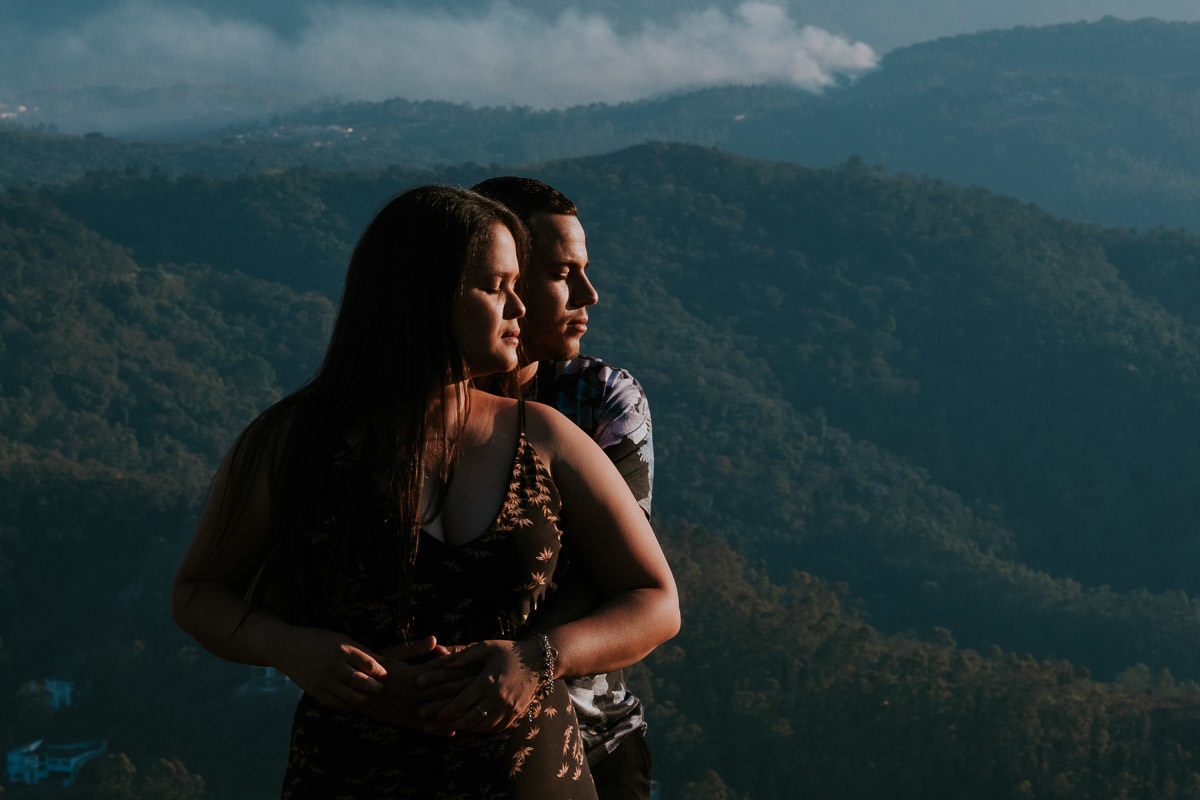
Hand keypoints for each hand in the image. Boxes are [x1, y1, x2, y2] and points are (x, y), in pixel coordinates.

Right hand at [276, 625, 387, 708]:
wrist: (286, 647)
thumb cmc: (317, 640)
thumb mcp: (340, 638)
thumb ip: (362, 650)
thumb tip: (384, 661)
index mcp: (343, 649)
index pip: (370, 665)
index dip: (381, 672)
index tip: (385, 675)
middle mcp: (334, 666)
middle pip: (363, 682)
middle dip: (376, 687)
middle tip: (380, 688)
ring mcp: (324, 680)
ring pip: (352, 696)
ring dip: (364, 697)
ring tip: (367, 694)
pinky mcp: (315, 691)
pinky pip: (336, 703)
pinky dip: (347, 703)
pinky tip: (351, 698)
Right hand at [358, 637, 472, 733]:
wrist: (353, 691)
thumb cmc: (374, 668)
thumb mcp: (392, 654)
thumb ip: (415, 649)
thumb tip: (436, 640)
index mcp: (413, 677)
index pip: (443, 673)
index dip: (461, 670)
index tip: (479, 667)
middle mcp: (413, 696)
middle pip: (445, 692)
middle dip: (465, 689)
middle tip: (486, 687)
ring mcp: (408, 711)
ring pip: (437, 712)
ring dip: (456, 711)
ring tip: (475, 710)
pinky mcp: (402, 721)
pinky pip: (424, 728)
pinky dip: (439, 730)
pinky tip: (453, 732)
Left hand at [423, 639, 542, 732]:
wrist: (538, 661)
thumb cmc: (508, 651)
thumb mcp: (486, 647)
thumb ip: (464, 655)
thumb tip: (443, 663)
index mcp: (489, 681)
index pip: (463, 701)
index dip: (448, 711)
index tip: (437, 715)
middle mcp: (499, 697)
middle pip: (471, 718)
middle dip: (454, 724)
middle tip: (442, 725)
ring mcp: (509, 707)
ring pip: (483, 726)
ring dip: (468, 728)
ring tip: (456, 727)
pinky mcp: (516, 713)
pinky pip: (497, 727)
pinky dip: (484, 729)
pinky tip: (475, 726)